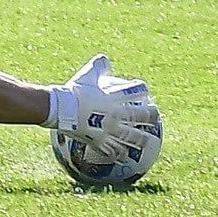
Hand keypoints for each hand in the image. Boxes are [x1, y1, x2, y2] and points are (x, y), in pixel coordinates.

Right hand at [45, 54, 159, 162]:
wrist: (61, 108)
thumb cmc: (74, 90)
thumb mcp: (86, 75)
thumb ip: (97, 67)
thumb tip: (104, 58)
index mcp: (114, 97)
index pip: (135, 91)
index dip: (142, 90)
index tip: (145, 92)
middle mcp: (116, 114)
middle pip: (140, 116)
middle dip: (150, 117)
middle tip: (156, 118)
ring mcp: (109, 129)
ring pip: (131, 137)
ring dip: (140, 140)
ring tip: (147, 142)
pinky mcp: (100, 141)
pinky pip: (112, 151)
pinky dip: (118, 154)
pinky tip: (123, 158)